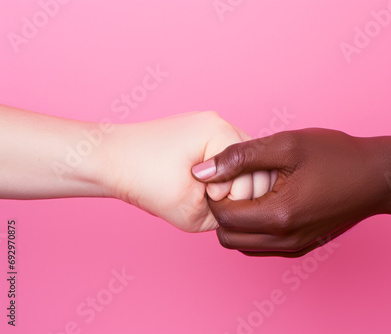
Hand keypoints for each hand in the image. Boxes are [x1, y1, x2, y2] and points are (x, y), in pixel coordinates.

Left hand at [103, 111, 272, 231]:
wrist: (106, 161)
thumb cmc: (142, 181)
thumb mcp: (191, 213)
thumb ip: (227, 216)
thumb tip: (244, 211)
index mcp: (220, 133)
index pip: (256, 175)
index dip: (235, 196)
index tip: (207, 198)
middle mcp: (220, 122)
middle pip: (255, 166)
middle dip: (237, 189)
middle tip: (208, 198)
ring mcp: (210, 124)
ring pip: (242, 164)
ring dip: (229, 183)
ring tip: (202, 192)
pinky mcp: (200, 133)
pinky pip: (225, 159)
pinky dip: (218, 176)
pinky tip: (198, 184)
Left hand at [192, 128, 390, 255]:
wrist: (379, 177)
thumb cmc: (338, 156)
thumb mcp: (287, 145)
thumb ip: (241, 157)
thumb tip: (203, 171)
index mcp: (279, 215)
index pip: (222, 217)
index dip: (214, 194)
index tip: (223, 173)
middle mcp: (285, 239)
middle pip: (228, 237)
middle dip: (222, 210)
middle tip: (233, 183)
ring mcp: (294, 246)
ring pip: (243, 244)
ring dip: (237, 221)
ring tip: (251, 191)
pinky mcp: (302, 246)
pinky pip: (262, 245)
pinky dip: (254, 228)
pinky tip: (267, 201)